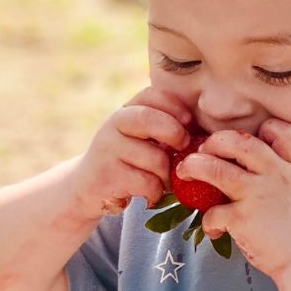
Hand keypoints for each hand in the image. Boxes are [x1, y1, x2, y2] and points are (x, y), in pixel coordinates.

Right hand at [69, 87, 192, 220]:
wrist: (87, 187)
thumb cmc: (128, 161)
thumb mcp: (142, 138)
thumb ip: (164, 129)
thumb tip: (204, 132)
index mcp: (127, 110)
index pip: (152, 95)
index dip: (175, 106)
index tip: (188, 122)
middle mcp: (114, 124)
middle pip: (148, 119)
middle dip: (174, 133)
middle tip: (182, 147)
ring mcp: (108, 149)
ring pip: (155, 159)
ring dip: (167, 174)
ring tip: (161, 180)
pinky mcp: (108, 175)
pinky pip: (148, 183)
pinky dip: (156, 192)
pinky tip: (148, 195)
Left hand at [175, 118, 290, 277]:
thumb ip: (280, 177)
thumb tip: (248, 170)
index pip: (282, 131)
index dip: (264, 129)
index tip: (250, 138)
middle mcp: (275, 175)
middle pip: (239, 142)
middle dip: (215, 141)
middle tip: (204, 151)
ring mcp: (258, 195)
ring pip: (215, 169)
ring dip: (194, 166)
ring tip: (185, 172)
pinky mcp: (243, 219)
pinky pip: (212, 212)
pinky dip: (207, 221)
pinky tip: (214, 230)